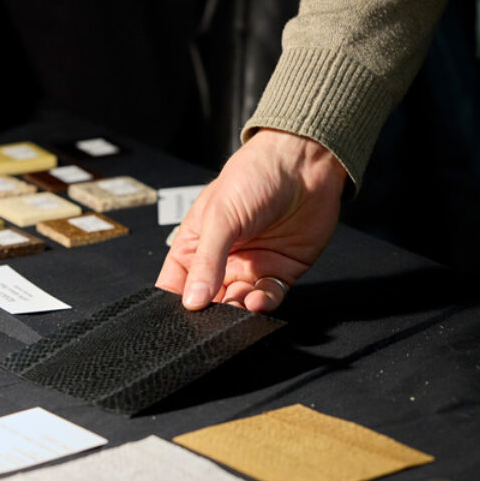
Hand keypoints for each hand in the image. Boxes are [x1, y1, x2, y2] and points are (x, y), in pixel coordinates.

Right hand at [155, 129, 346, 311]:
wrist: (303, 162)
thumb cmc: (255, 174)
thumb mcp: (220, 216)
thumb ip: (206, 261)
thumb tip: (192, 299)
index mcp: (196, 243)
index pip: (176, 283)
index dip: (176, 302)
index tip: (179, 317)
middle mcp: (222, 259)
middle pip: (207, 301)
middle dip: (209, 313)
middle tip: (212, 318)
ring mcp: (251, 266)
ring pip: (238, 304)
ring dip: (236, 311)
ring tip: (237, 306)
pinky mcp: (280, 272)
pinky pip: (268, 298)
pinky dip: (263, 305)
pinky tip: (258, 299)